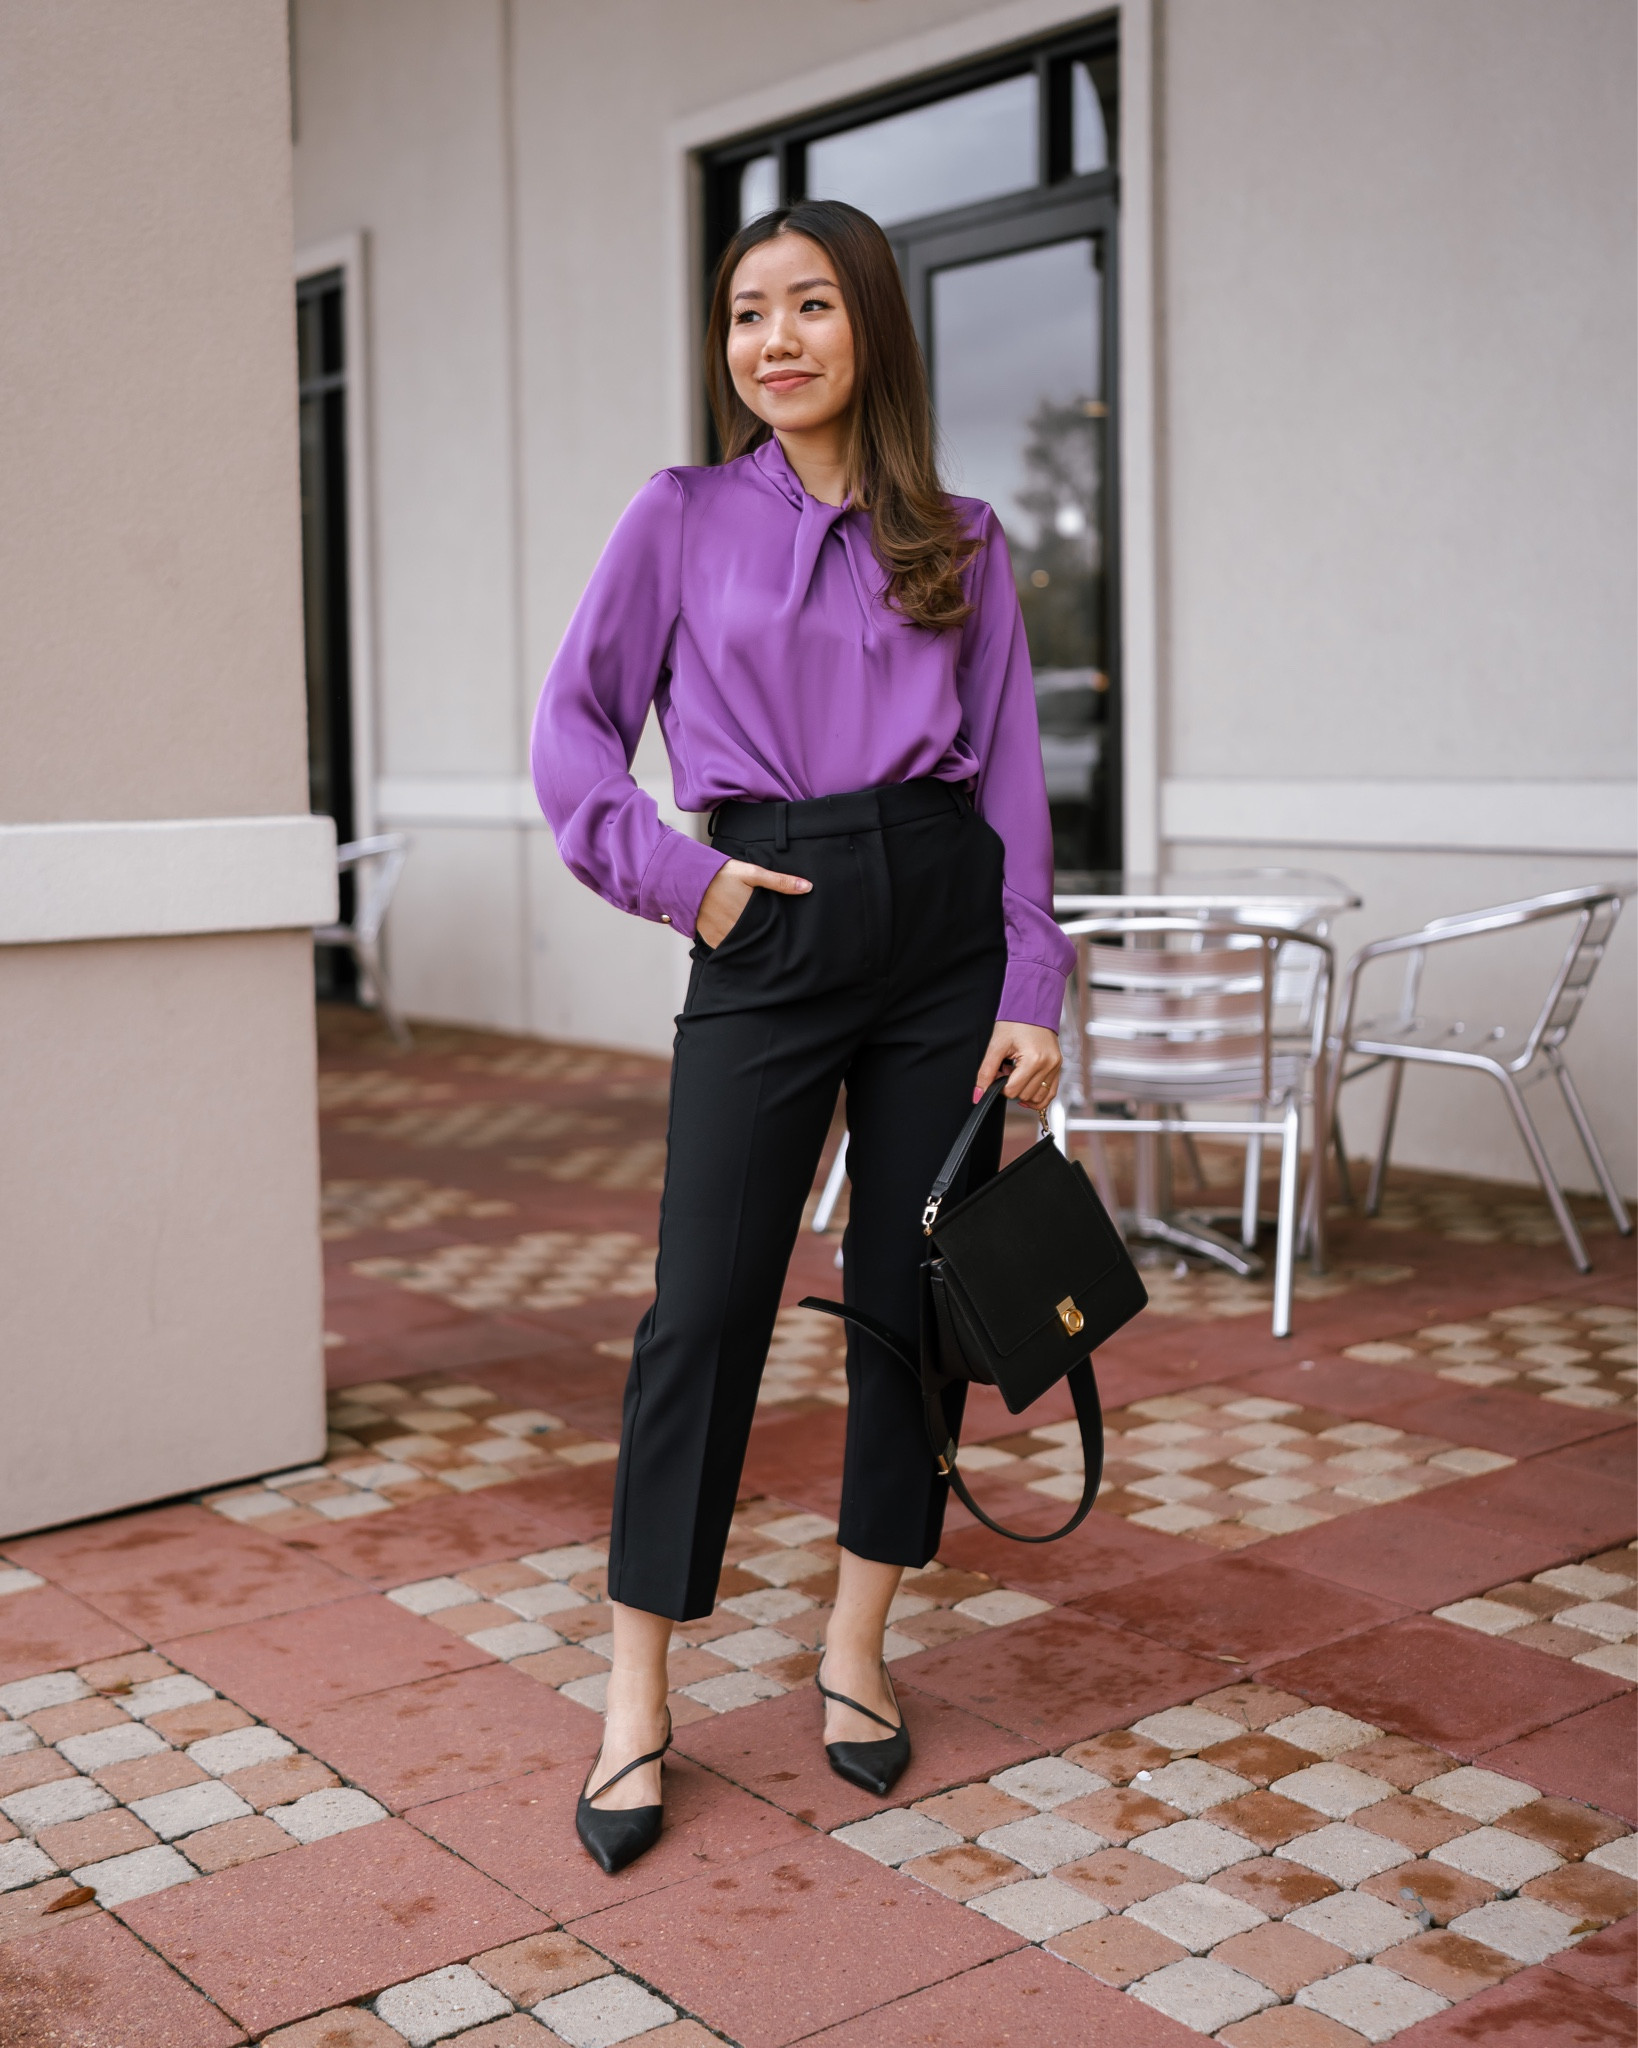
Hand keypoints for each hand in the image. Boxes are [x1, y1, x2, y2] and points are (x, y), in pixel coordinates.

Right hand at [695, 858, 811, 948]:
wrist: (687, 879)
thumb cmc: (721, 874)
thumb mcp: (752, 873)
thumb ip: (779, 881)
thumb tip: (807, 887)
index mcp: (750, 915)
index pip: (771, 930)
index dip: (778, 930)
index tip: (784, 932)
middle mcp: (737, 930)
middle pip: (758, 939)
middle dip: (764, 937)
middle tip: (770, 934)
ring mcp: (723, 937)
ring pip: (743, 945)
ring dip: (749, 942)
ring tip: (755, 935)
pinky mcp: (711, 940)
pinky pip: (727, 947)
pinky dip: (734, 944)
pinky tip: (739, 938)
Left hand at [976, 1022, 1060, 1110]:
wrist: (1033, 1005)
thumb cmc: (1015, 1021)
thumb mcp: (996, 1045)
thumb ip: (985, 1072)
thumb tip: (978, 1094)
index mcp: (1034, 1059)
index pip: (1013, 1091)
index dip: (1000, 1086)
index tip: (998, 1072)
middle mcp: (1049, 1065)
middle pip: (1025, 1095)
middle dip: (1012, 1087)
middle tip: (1007, 1069)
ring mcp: (1056, 1067)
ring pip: (1038, 1098)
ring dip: (1024, 1091)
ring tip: (1017, 1073)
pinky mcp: (1058, 1067)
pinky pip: (1050, 1093)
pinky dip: (1038, 1096)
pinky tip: (1026, 1089)